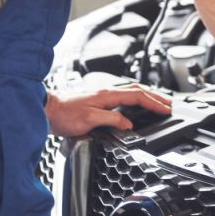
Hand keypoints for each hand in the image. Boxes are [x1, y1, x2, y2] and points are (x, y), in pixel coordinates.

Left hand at [45, 84, 171, 136]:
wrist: (46, 110)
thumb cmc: (64, 115)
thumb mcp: (90, 120)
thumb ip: (112, 121)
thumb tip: (128, 125)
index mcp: (108, 95)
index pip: (137, 97)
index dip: (153, 103)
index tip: (165, 109)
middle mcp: (106, 93)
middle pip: (138, 91)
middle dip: (155, 97)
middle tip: (169, 104)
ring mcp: (102, 96)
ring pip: (131, 92)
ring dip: (147, 97)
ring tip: (158, 102)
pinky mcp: (98, 101)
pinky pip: (123, 97)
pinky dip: (135, 99)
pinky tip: (136, 105)